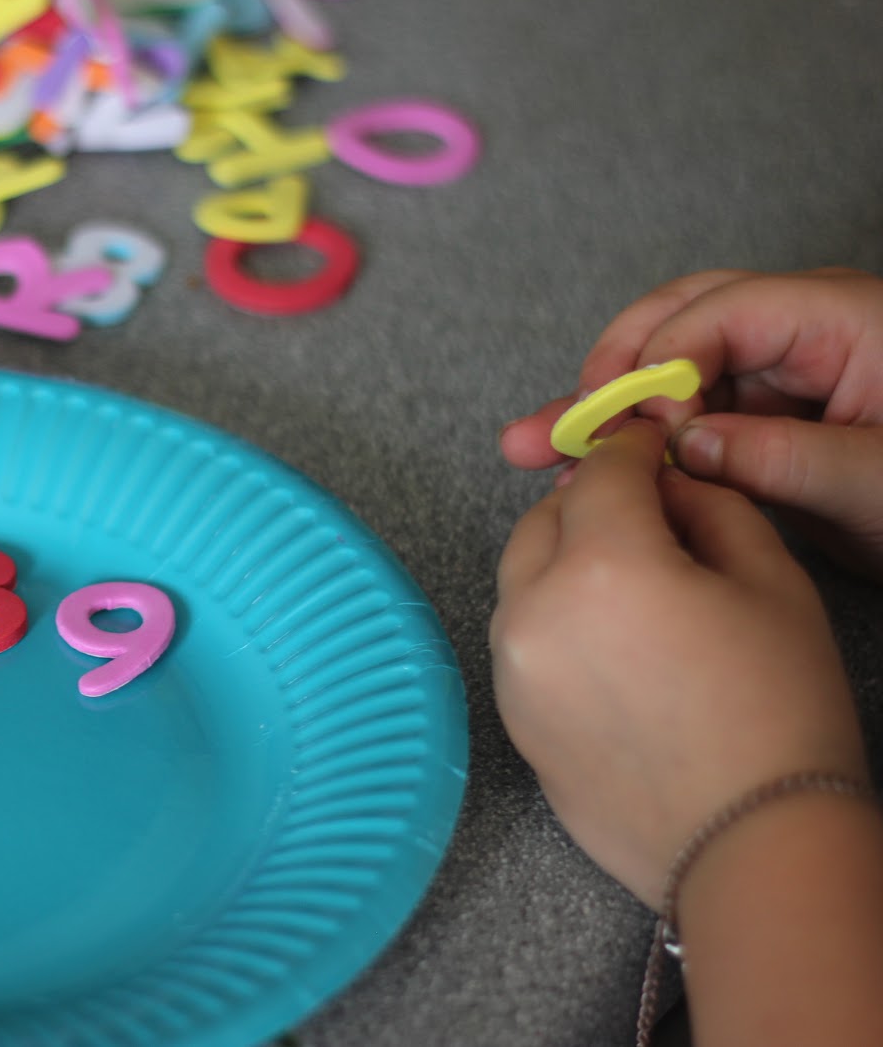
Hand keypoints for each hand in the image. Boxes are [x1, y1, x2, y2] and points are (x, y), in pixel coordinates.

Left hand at [490, 420, 867, 907]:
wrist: (747, 843)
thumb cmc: (778, 715)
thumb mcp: (771, 582)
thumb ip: (708, 508)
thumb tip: (666, 483)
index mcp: (602, 567)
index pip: (601, 471)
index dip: (631, 447)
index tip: (650, 443)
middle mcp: (535, 610)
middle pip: (544, 518)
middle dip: (589, 502)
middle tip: (647, 514)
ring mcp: (511, 668)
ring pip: (522, 576)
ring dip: (565, 559)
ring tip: (635, 586)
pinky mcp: (509, 714)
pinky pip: (521, 635)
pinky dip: (553, 617)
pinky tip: (611, 644)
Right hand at [499, 269, 882, 576]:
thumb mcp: (881, 482)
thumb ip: (781, 457)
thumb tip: (680, 446)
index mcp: (840, 317)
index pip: (720, 313)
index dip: (662, 366)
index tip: (633, 430)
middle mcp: (800, 332)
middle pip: (678, 321)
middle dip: (608, 372)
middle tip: (558, 425)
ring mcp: (780, 375)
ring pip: (670, 370)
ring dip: (603, 409)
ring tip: (534, 448)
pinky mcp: (767, 421)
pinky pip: (688, 417)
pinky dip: (636, 442)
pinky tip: (585, 470)